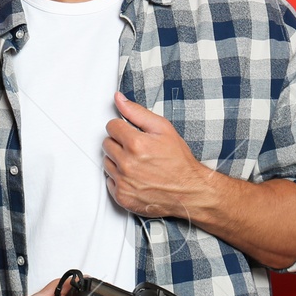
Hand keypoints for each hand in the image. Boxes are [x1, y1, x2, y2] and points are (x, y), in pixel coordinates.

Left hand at [103, 90, 217, 222]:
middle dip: (119, 144)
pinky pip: (109, 181)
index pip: (111, 126)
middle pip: (107, 144)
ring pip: (107, 162)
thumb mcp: (163, 128)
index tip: (132, 134)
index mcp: (135, 144)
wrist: (189, 191)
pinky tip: (135, 177)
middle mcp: (127, 164)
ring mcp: (123, 182)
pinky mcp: (122, 197)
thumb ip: (137, 112)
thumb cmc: (178, 161)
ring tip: (137, 163)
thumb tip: (118, 98)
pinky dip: (119, 179)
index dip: (123, 128)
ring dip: (118, 161)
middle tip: (137, 149)